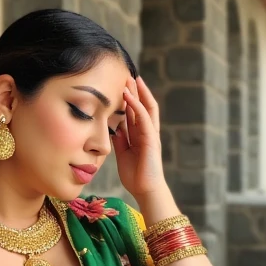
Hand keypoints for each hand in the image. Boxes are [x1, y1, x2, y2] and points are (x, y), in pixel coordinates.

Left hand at [111, 75, 165, 198]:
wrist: (145, 190)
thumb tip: (114, 127)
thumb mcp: (123, 153)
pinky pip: (144, 118)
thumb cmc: (135, 175)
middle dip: (136, 90)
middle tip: (127, 75)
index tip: (122, 85)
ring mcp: (151, 134)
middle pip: (143, 105)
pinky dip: (136, 105)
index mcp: (140, 135)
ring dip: (138, 92)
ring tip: (130, 79)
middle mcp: (147, 131)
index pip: (136, 111)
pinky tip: (128, 95)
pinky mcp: (151, 139)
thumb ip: (120, 140)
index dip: (130, 98)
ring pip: (146, 107)